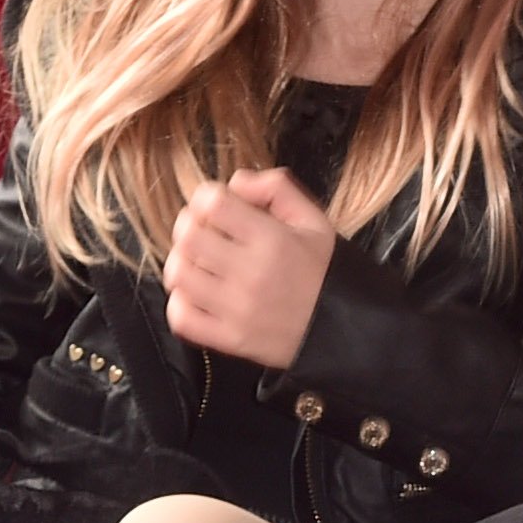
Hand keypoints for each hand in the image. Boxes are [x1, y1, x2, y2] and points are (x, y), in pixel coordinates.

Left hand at [164, 165, 337, 367]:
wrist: (344, 331)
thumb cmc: (326, 272)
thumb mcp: (315, 220)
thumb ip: (276, 188)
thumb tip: (235, 182)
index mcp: (272, 239)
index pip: (213, 204)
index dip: (207, 198)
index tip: (217, 206)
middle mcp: (251, 273)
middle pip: (189, 237)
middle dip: (190, 226)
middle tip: (205, 231)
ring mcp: (237, 310)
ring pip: (179, 275)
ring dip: (183, 262)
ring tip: (200, 262)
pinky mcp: (229, 339)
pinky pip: (181, 317)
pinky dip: (181, 302)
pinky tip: (199, 294)